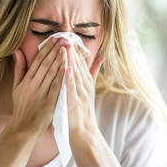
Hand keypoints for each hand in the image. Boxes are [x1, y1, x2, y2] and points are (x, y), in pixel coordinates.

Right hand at [10, 38, 66, 135]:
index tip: (54, 39)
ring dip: (60, 60)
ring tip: (67, 48)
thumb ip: (19, 68)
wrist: (24, 127)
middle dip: (55, 50)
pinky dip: (61, 78)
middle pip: (46, 65)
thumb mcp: (16, 87)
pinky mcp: (49, 104)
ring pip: (52, 74)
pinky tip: (67, 68)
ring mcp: (42, 95)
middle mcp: (34, 86)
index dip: (46, 49)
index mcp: (27, 81)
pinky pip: (56, 88)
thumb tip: (17, 51)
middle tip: (64, 39)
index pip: (38, 61)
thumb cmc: (21, 106)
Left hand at [65, 44, 120, 166]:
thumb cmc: (82, 109)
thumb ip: (93, 71)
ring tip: (65, 48)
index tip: (68, 36)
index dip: (74, 49)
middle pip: (78, 65)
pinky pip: (72, 89)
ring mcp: (81, 94)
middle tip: (66, 36)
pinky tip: (66, 69)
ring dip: (71, 61)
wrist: (83, 131)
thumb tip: (101, 55)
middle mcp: (85, 86)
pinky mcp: (76, 103)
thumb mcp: (88, 88)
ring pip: (75, 74)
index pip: (80, 61)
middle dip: (72, 51)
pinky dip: (70, 79)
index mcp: (86, 81)